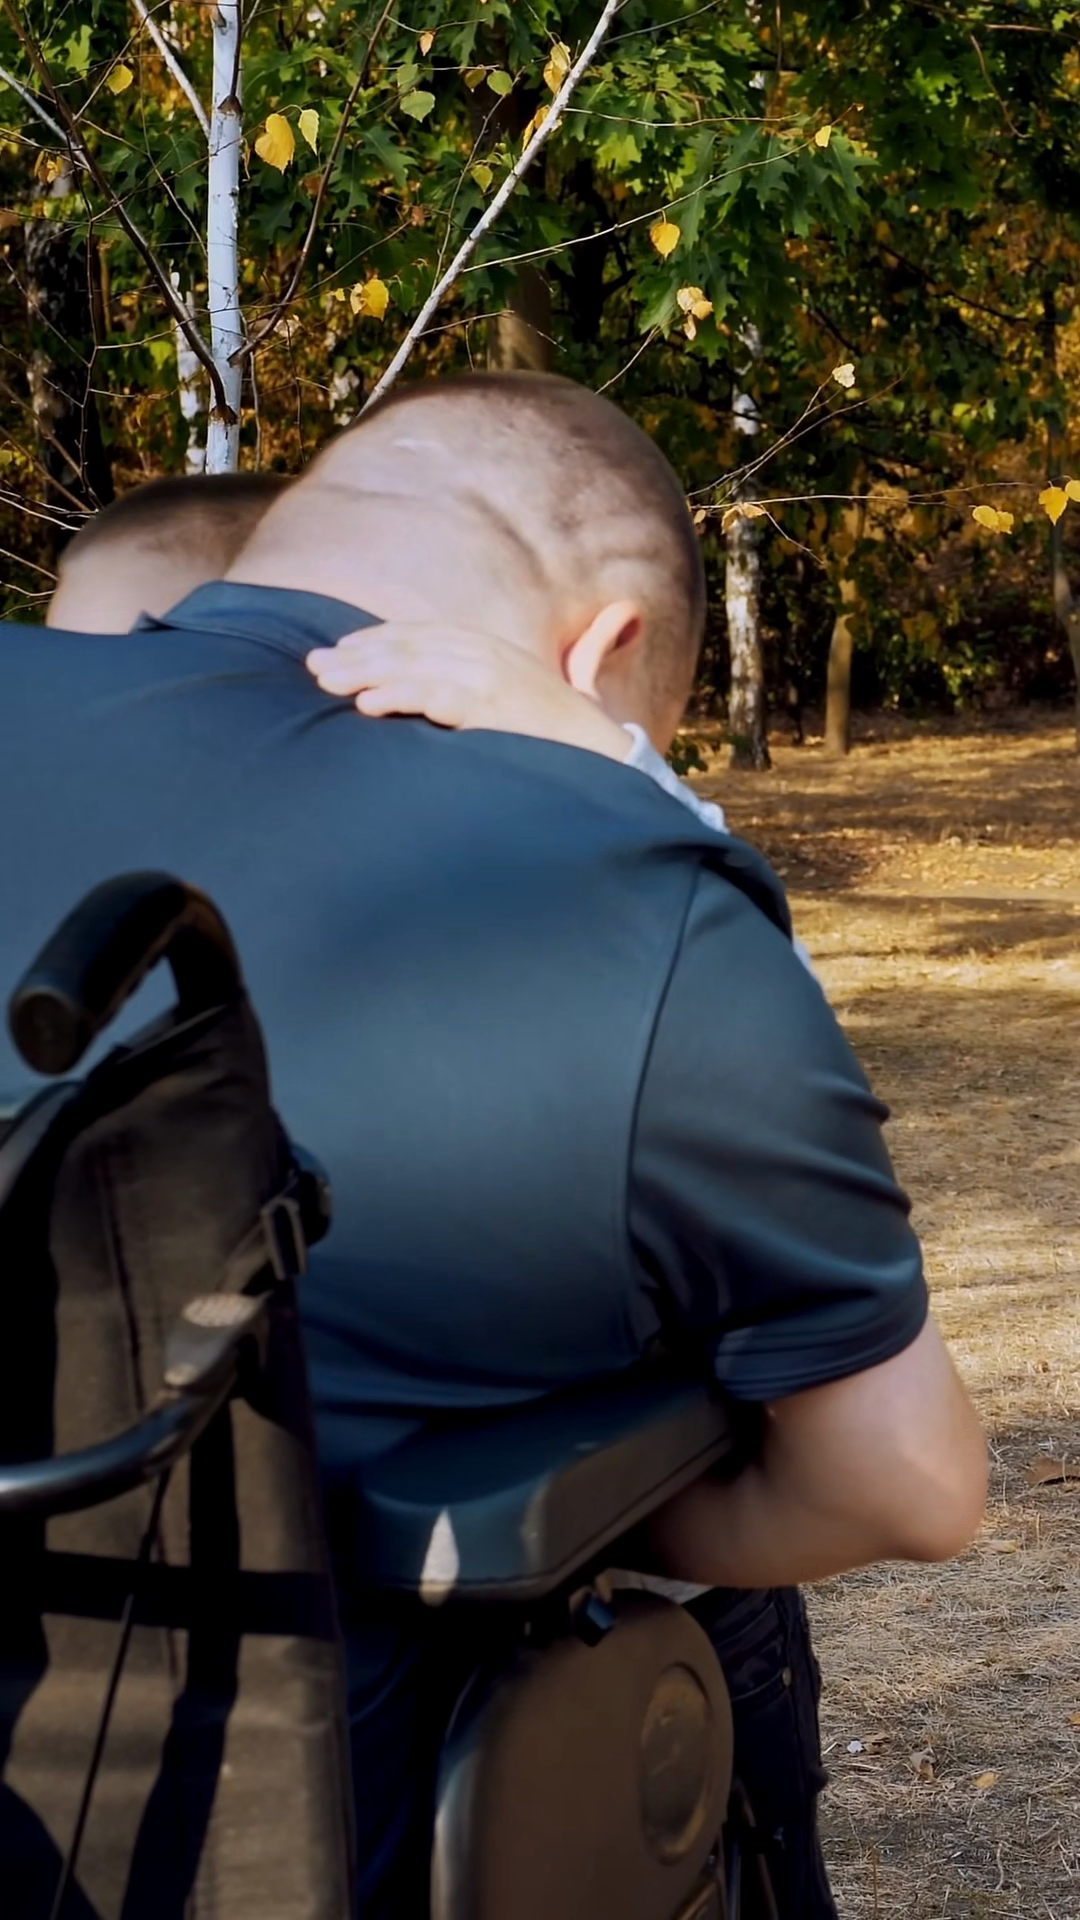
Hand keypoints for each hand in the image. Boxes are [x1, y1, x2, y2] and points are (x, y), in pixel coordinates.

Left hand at [306, 623, 632, 762]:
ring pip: (415, 668)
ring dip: (367, 674)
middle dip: (358, 656)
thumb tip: (451, 696)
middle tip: (314, 668)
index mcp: (489, 650)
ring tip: (327, 684)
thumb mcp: (521, 701)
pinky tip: (368, 705)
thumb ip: (480, 691)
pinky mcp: (496, 708)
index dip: (377, 642)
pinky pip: (439, 697)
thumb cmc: (561, 739)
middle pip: (409, 647)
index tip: (339, 653)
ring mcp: (493, 679)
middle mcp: (488, 655)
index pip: (421, 636)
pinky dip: (401, 698)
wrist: (608, 758)